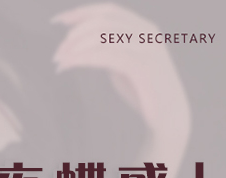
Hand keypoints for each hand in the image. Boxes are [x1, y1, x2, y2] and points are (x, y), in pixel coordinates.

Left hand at [52, 6, 190, 143]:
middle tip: (57, 52)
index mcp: (143, 28)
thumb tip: (85, 44)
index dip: (82, 12)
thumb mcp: (125, 65)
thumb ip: (111, 50)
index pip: (109, 11)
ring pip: (103, 35)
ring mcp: (146, 48)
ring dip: (76, 46)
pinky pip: (107, 55)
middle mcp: (146, 32)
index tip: (58, 21)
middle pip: (103, 20)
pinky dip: (83, 58)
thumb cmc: (145, 93)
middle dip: (75, 33)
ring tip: (59, 61)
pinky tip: (68, 65)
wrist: (169, 118)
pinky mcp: (142, 67)